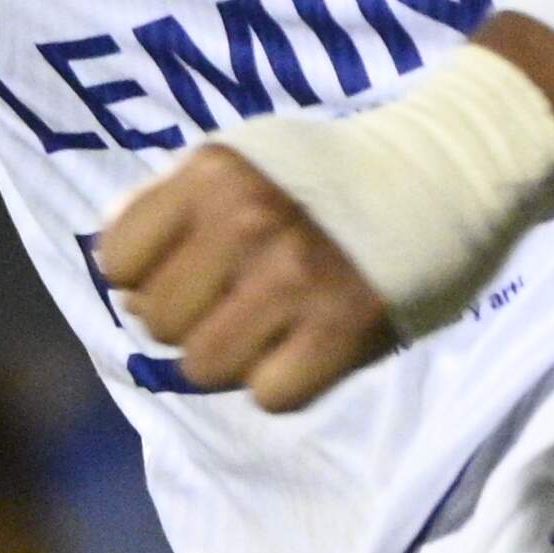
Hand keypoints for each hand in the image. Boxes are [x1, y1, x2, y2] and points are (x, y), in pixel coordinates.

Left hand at [93, 146, 397, 413]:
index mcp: (212, 174)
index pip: (118, 260)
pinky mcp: (342, 326)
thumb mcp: (239, 157)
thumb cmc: (325, 169)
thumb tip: (114, 266)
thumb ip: (170, 201)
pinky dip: (283, 382)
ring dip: (229, 358)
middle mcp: (246, 221)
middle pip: (156, 321)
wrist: (439, 170)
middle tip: (231, 302)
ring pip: (202, 366)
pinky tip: (305, 345)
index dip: (141, 276)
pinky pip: (269, 395)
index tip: (178, 273)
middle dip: (186, 320)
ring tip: (265, 327)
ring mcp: (294, 278)